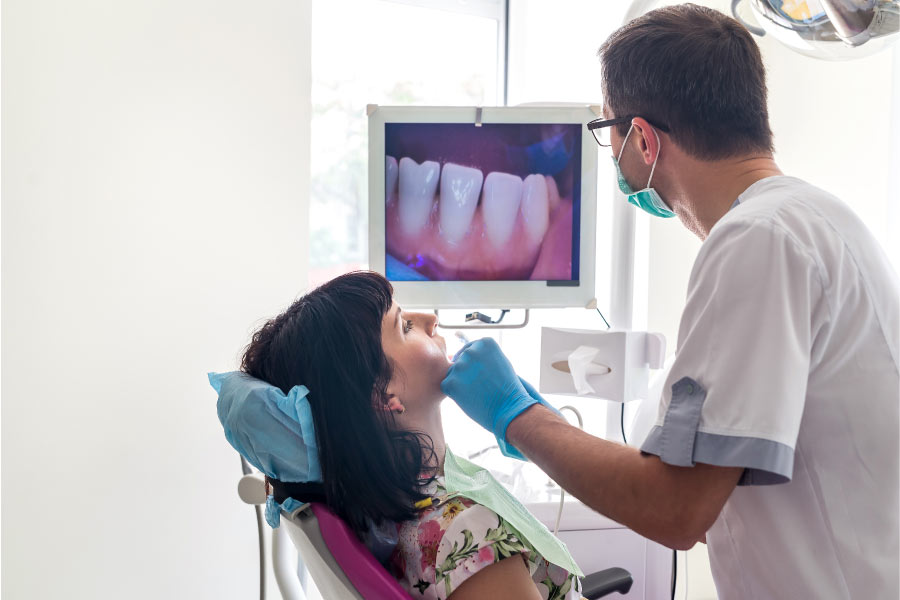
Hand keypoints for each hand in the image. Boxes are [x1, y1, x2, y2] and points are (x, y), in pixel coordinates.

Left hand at [441, 338, 536, 457]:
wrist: (510, 409)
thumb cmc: (506, 388)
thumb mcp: (498, 363)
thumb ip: (481, 356)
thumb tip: (458, 356)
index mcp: (485, 343)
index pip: (469, 350)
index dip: (475, 367)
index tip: (485, 377)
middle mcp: (471, 351)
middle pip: (460, 361)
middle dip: (467, 374)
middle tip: (482, 387)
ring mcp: (460, 366)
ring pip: (452, 374)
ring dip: (460, 383)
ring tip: (478, 393)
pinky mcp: (451, 381)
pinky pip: (446, 386)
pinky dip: (454, 394)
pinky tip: (470, 398)